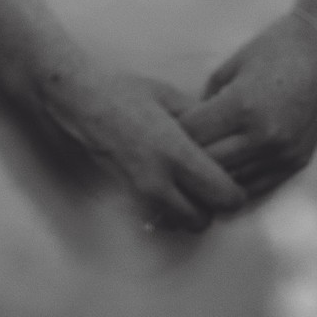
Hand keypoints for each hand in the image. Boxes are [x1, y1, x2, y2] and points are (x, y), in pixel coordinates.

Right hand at [26, 63, 247, 234]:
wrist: (82, 101)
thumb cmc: (125, 92)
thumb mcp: (171, 97)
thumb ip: (201, 122)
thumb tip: (225, 138)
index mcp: (177, 153)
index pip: (223, 195)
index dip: (235, 190)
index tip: (233, 176)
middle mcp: (161, 181)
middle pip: (206, 218)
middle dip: (214, 204)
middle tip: (213, 182)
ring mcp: (142, 193)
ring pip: (183, 223)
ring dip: (193, 210)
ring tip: (191, 184)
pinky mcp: (128, 196)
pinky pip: (162, 216)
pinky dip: (172, 209)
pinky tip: (170, 186)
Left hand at [179, 12, 316, 202]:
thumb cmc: (274, 49)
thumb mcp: (231, 66)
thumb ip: (208, 99)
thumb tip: (190, 127)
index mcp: (242, 106)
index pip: (194, 136)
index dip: (175, 134)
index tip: (165, 131)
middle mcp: (262, 136)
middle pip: (210, 164)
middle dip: (188, 159)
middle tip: (176, 153)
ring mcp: (282, 154)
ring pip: (232, 182)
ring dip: (212, 176)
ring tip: (196, 167)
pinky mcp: (296, 164)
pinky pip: (257, 187)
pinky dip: (237, 183)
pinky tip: (224, 175)